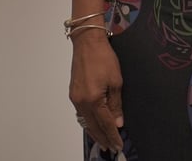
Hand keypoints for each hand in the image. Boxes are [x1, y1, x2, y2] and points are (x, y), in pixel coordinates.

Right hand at [69, 32, 123, 151]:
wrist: (87, 43)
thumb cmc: (104, 58)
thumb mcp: (116, 81)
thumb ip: (116, 104)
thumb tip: (118, 122)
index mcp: (93, 100)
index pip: (105, 124)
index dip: (112, 135)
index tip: (118, 146)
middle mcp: (81, 103)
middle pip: (93, 126)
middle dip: (103, 138)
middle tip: (111, 148)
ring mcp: (75, 99)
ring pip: (85, 121)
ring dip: (94, 132)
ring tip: (103, 141)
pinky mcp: (73, 93)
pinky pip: (81, 113)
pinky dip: (88, 122)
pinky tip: (93, 124)